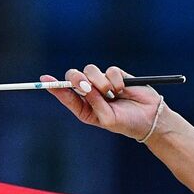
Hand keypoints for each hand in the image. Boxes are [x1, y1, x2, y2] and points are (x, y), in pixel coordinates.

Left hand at [41, 65, 163, 140]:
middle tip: (84, 84)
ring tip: (113, 94)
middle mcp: (90, 93)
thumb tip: (84, 84)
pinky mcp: (116, 75)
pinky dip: (116, 80)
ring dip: (101, 82)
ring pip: (91, 71)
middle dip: (77, 79)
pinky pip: (109, 70)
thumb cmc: (126, 123)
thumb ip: (94, 103)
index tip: (44, 80)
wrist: (149, 118)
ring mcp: (102, 82)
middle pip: (74, 76)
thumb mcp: (107, 119)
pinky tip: (123, 90)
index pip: (65, 94)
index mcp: (84, 107)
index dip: (54, 86)